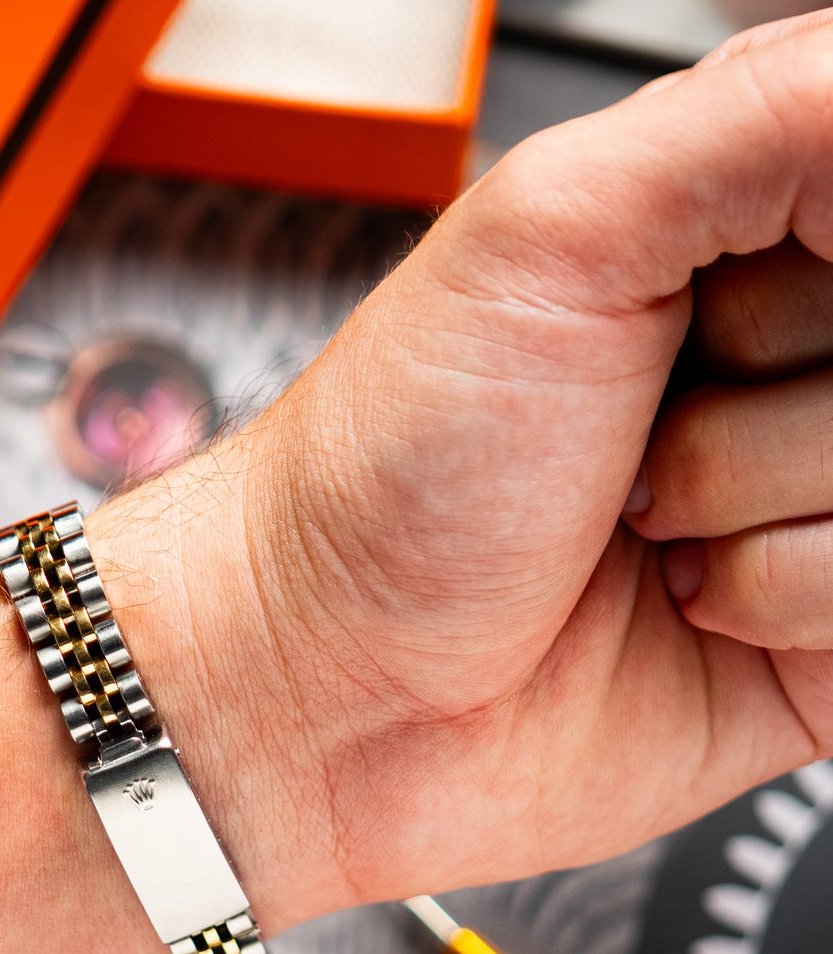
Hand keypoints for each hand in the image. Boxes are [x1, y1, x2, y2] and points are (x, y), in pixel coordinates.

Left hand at [91, 12, 832, 932]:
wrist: (323, 684)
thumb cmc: (384, 469)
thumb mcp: (556, 231)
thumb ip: (760, 117)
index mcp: (728, 233)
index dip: (811, 259)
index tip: (710, 305)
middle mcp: (777, 362)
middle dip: (774, 377)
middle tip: (637, 416)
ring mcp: (802, 499)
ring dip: (760, 493)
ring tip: (632, 516)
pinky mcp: (819, 635)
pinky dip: (785, 598)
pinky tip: (675, 597)